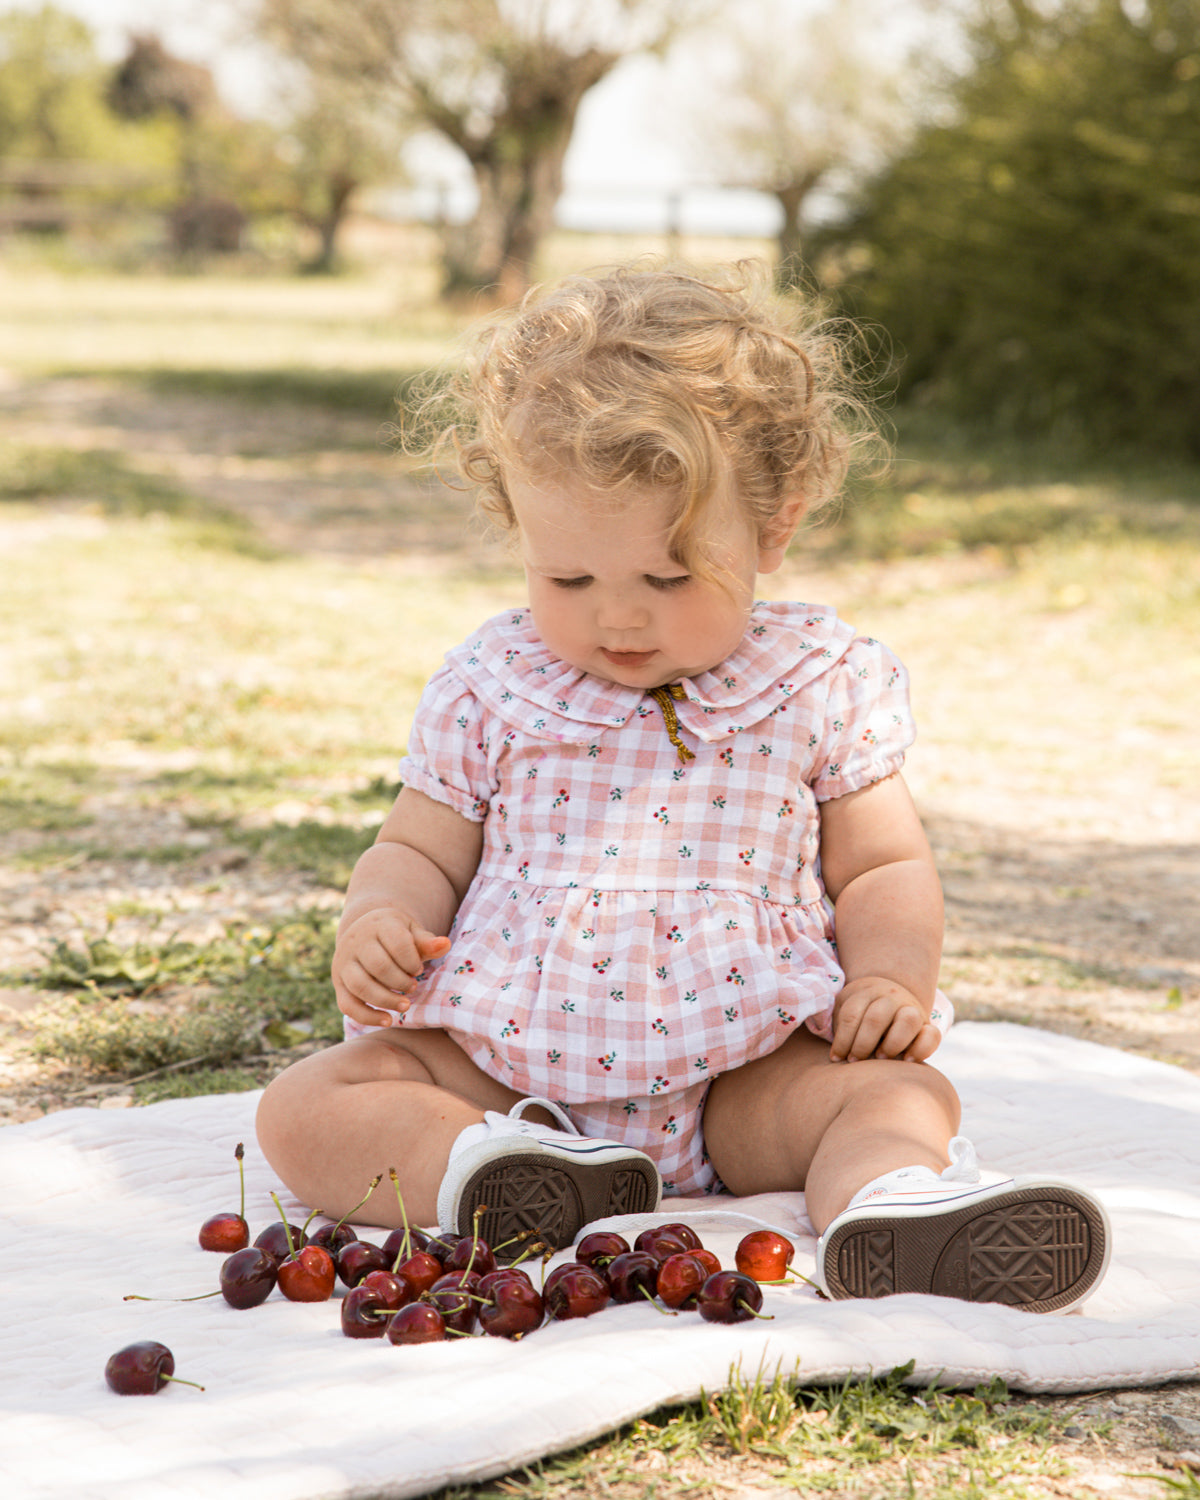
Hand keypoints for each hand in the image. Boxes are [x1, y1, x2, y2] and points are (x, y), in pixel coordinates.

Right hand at [332, 909, 450, 1027]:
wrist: (366, 931)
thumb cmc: (396, 934)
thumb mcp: (411, 931)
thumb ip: (427, 942)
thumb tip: (445, 945)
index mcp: (378, 925)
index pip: (397, 944)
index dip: (412, 961)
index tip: (418, 969)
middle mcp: (356, 942)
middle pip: (379, 966)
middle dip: (401, 982)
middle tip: (413, 987)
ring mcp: (343, 963)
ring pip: (361, 986)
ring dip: (386, 1000)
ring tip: (405, 1005)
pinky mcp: (338, 983)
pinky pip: (348, 1005)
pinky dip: (367, 1016)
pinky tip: (387, 1020)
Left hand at [829, 976, 940, 1062]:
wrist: (890, 998)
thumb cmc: (860, 1012)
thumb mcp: (845, 1007)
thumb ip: (839, 1022)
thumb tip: (834, 1054)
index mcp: (867, 991)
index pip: (851, 1015)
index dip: (842, 1039)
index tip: (837, 1058)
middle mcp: (891, 997)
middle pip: (876, 1018)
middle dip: (862, 1044)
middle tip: (854, 1060)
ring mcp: (912, 1009)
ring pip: (907, 1021)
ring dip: (892, 1043)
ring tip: (880, 1058)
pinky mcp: (928, 1026)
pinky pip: (932, 1035)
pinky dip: (921, 1049)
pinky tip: (906, 1061)